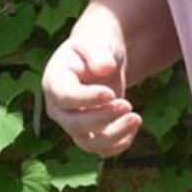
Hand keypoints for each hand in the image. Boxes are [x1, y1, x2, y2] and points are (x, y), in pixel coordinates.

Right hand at [42, 26, 144, 156]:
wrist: (100, 62)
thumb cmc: (95, 49)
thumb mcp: (95, 43)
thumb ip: (98, 53)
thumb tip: (104, 68)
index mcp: (54, 82)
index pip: (65, 97)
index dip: (87, 99)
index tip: (110, 93)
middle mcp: (59, 108)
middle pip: (75, 124)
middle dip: (103, 118)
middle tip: (127, 104)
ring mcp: (73, 124)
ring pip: (88, 143)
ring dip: (114, 135)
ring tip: (136, 118)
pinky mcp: (89, 134)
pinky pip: (101, 149)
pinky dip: (119, 143)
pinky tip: (134, 126)